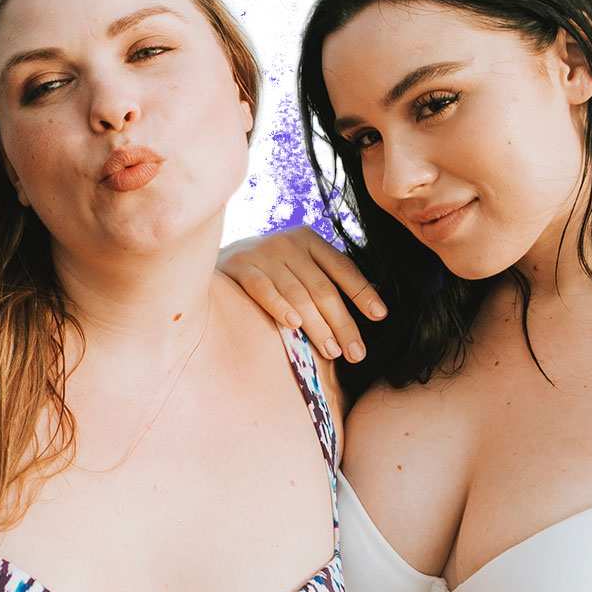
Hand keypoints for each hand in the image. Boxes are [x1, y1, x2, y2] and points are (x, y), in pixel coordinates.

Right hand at [219, 227, 385, 362]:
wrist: (212, 253)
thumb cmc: (267, 268)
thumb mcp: (297, 262)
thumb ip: (323, 278)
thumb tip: (371, 309)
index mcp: (308, 239)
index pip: (342, 267)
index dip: (362, 292)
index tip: (379, 316)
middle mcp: (288, 243)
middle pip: (323, 288)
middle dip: (342, 323)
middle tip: (356, 353)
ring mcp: (263, 253)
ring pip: (298, 295)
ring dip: (317, 326)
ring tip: (332, 351)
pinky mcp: (240, 266)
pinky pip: (263, 290)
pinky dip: (279, 307)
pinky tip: (294, 326)